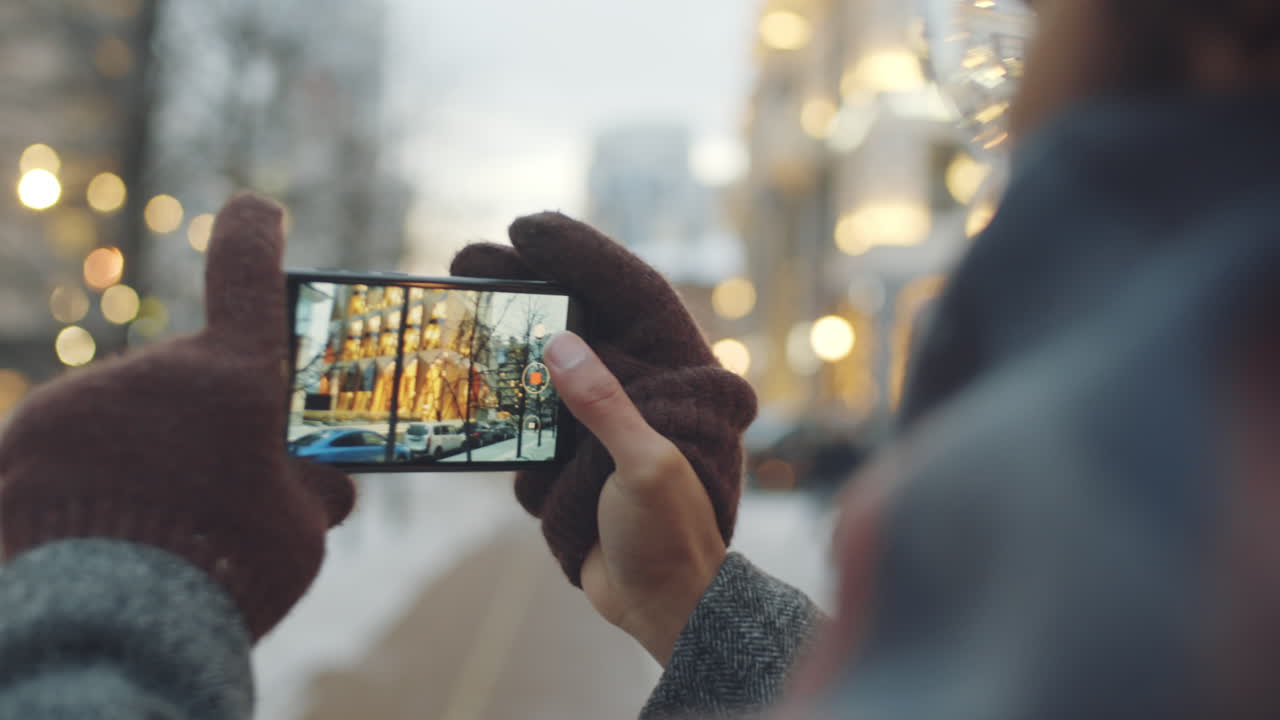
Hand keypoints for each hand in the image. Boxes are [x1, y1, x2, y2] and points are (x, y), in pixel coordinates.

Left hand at [0, 193, 354, 640]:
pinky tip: (99, 526)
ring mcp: (83, 397)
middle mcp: (156, 369)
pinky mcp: (25, 433)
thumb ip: (308, 491)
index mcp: (235, 378)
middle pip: (186, 379)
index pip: (245, 270)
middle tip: (212, 485)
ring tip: (151, 523)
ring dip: (141, 452)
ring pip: (125, 413)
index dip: (253, 234)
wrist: (111, 618)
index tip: (255, 208)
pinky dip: (86, 475)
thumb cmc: (227, 569)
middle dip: (201, 422)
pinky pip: (69, 443)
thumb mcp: (298, 531)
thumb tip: (329, 485)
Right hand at [451, 213, 756, 661]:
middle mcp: (634, 387)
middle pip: (573, 318)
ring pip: (541, 363)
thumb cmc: (674, 535)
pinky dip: (496, 402)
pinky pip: (526, 416)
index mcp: (669, 378)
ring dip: (498, 343)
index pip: (625, 292)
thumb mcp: (646, 466)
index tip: (525, 230)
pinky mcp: (568, 455)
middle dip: (521, 289)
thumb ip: (604, 405)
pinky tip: (459, 383)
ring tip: (451, 314)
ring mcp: (596, 420)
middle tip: (466, 261)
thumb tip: (559, 342)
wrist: (663, 606)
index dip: (577, 255)